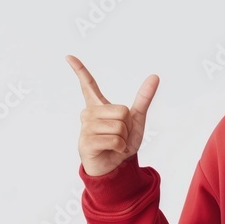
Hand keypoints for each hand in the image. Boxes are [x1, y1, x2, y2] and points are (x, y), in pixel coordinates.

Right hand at [66, 54, 158, 176]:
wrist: (115, 167)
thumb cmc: (121, 142)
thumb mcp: (136, 119)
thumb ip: (144, 97)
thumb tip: (155, 76)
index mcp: (98, 105)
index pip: (88, 84)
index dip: (79, 69)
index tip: (69, 56)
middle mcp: (89, 113)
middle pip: (122, 111)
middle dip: (127, 126)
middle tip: (119, 136)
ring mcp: (85, 127)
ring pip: (119, 127)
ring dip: (124, 139)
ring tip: (114, 144)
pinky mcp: (86, 142)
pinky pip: (114, 140)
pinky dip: (119, 148)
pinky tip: (110, 151)